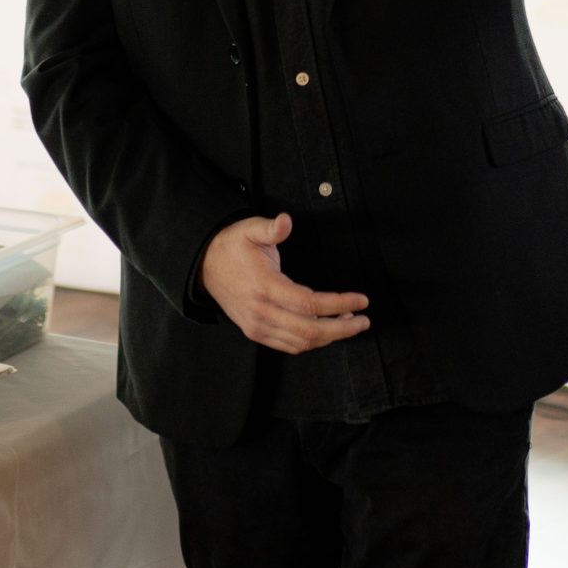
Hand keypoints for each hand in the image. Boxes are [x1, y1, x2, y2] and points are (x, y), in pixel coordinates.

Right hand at [198, 213, 369, 354]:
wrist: (204, 265)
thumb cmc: (231, 246)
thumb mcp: (249, 229)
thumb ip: (270, 227)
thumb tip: (285, 221)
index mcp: (266, 287)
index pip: (311, 305)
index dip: (340, 304)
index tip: (361, 300)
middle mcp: (262, 313)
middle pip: (311, 331)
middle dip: (342, 328)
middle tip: (363, 320)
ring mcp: (258, 326)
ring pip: (301, 342)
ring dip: (329, 336)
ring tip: (348, 322)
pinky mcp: (255, 332)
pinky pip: (289, 345)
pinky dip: (311, 342)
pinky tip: (325, 331)